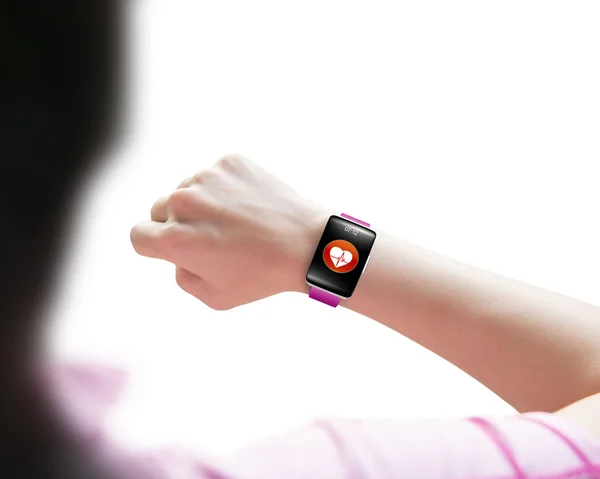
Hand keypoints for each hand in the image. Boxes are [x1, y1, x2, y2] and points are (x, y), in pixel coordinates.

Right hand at [130, 154, 328, 309]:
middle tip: (211, 238)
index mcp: (174, 238)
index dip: (153, 245)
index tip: (172, 247)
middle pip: (160, 210)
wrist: (307, 243)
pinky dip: (225, 188)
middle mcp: (184, 201)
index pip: (139, 235)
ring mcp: (207, 176)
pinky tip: (248, 205)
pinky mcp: (229, 161)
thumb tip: (177, 253)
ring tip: (237, 222)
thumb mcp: (214, 297)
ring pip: (188, 190)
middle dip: (177, 224)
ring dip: (202, 204)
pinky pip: (214, 175)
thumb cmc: (262, 275)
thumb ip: (182, 275)